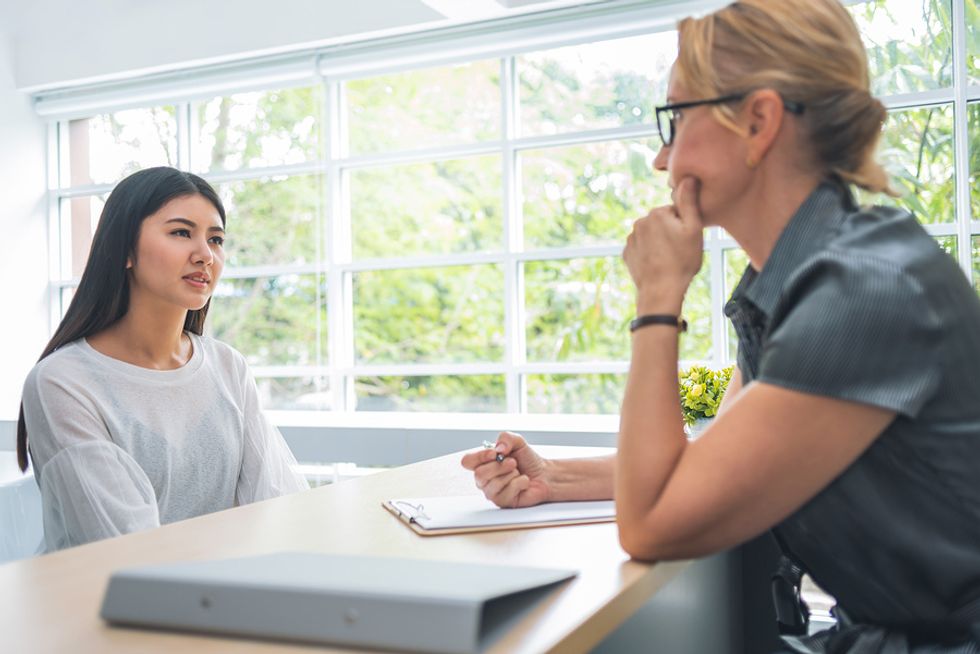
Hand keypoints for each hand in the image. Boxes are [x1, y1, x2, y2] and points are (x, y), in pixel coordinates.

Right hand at [460, 432, 550, 507]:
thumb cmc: (528, 460)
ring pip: (492, 485)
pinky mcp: (503, 502)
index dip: (479, 457)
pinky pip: (507, 492)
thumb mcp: (517, 442)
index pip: (467, 461)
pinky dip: (520, 483)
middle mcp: (484, 479)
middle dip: (500, 466)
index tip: (495, 453)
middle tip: (513, 462)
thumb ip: (506, 438)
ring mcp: (492, 492)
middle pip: (479, 475)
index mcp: (483, 463)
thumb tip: (499, 448)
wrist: (544, 474)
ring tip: (518, 472)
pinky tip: (523, 482)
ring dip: (511, 475)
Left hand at [623, 177, 704, 312]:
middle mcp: (640, 222)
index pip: (675, 212)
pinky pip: (642, 248)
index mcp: (656, 213)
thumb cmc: (682, 261)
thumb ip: (689, 201)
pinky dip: (649, 253)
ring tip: (668, 259)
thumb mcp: (693, 229)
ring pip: (651, 236)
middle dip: (671, 233)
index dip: (684, 225)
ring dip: (660, 243)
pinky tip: (657, 264)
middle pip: (662, 223)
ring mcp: (631, 239)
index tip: (686, 240)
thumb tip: (687, 178)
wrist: (661, 291)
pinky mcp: (626, 254)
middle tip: (679, 251)